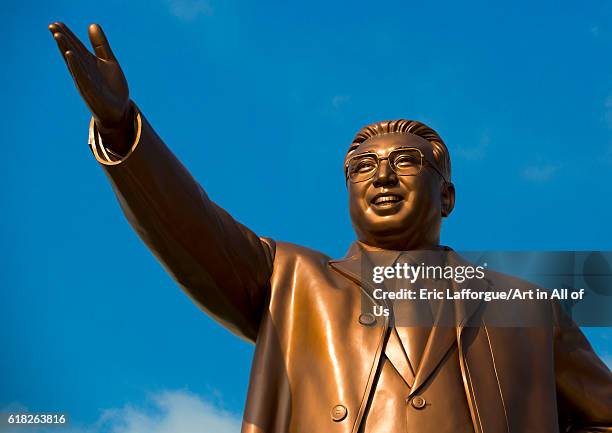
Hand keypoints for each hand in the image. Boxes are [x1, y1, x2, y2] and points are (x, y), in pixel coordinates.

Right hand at [49, 22, 132, 152]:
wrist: (119, 110)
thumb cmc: (112, 87)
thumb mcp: (109, 62)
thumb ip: (101, 45)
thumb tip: (92, 24)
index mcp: (88, 64)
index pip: (75, 47)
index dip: (68, 35)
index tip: (57, 23)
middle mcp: (84, 72)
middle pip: (72, 52)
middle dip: (63, 40)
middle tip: (53, 25)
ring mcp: (86, 81)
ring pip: (74, 63)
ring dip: (65, 49)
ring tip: (58, 35)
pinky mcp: (91, 91)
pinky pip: (81, 77)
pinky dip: (76, 66)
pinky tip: (70, 55)